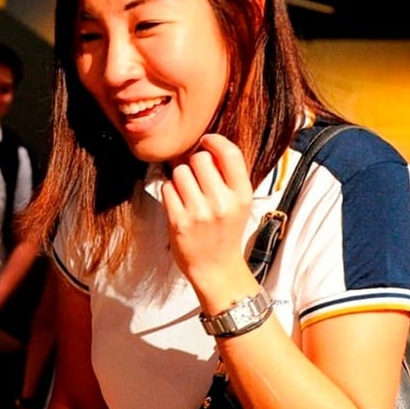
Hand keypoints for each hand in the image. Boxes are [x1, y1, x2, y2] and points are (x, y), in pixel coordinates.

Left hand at [161, 134, 254, 284]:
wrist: (215, 267)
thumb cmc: (225, 231)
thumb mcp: (240, 203)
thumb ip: (228, 176)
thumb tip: (206, 147)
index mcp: (242, 194)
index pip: (230, 153)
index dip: (214, 141)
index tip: (205, 141)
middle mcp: (222, 202)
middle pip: (199, 159)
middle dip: (194, 163)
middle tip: (195, 177)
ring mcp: (200, 213)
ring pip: (180, 172)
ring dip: (180, 178)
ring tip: (187, 192)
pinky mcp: (179, 222)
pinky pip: (167, 189)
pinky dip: (170, 192)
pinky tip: (178, 202)